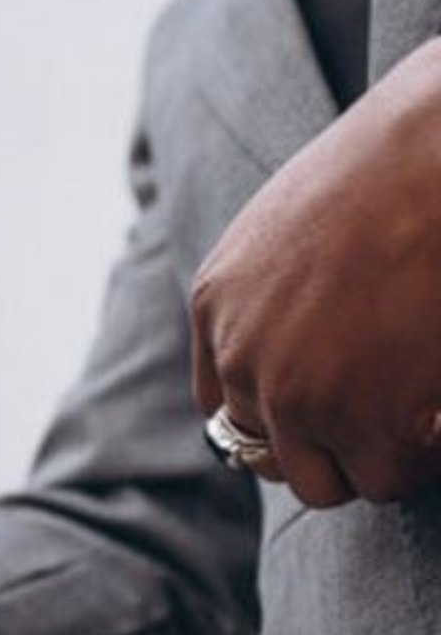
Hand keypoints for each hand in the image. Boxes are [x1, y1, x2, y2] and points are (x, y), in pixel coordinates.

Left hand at [191, 38, 440, 506]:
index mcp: (216, 304)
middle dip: (331, 442)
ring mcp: (297, 394)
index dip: (284, 419)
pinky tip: (440, 413)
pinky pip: (386, 475)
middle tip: (391, 414)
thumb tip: (303, 345)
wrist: (440, 155)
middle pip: (274, 453)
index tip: (333, 409)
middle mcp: (243, 357)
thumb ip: (270, 293)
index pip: (228, 408)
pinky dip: (420, 457)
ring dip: (375, 457)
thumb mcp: (289, 224)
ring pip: (327, 479)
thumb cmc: (391, 170)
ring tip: (420, 413)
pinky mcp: (364, 418)